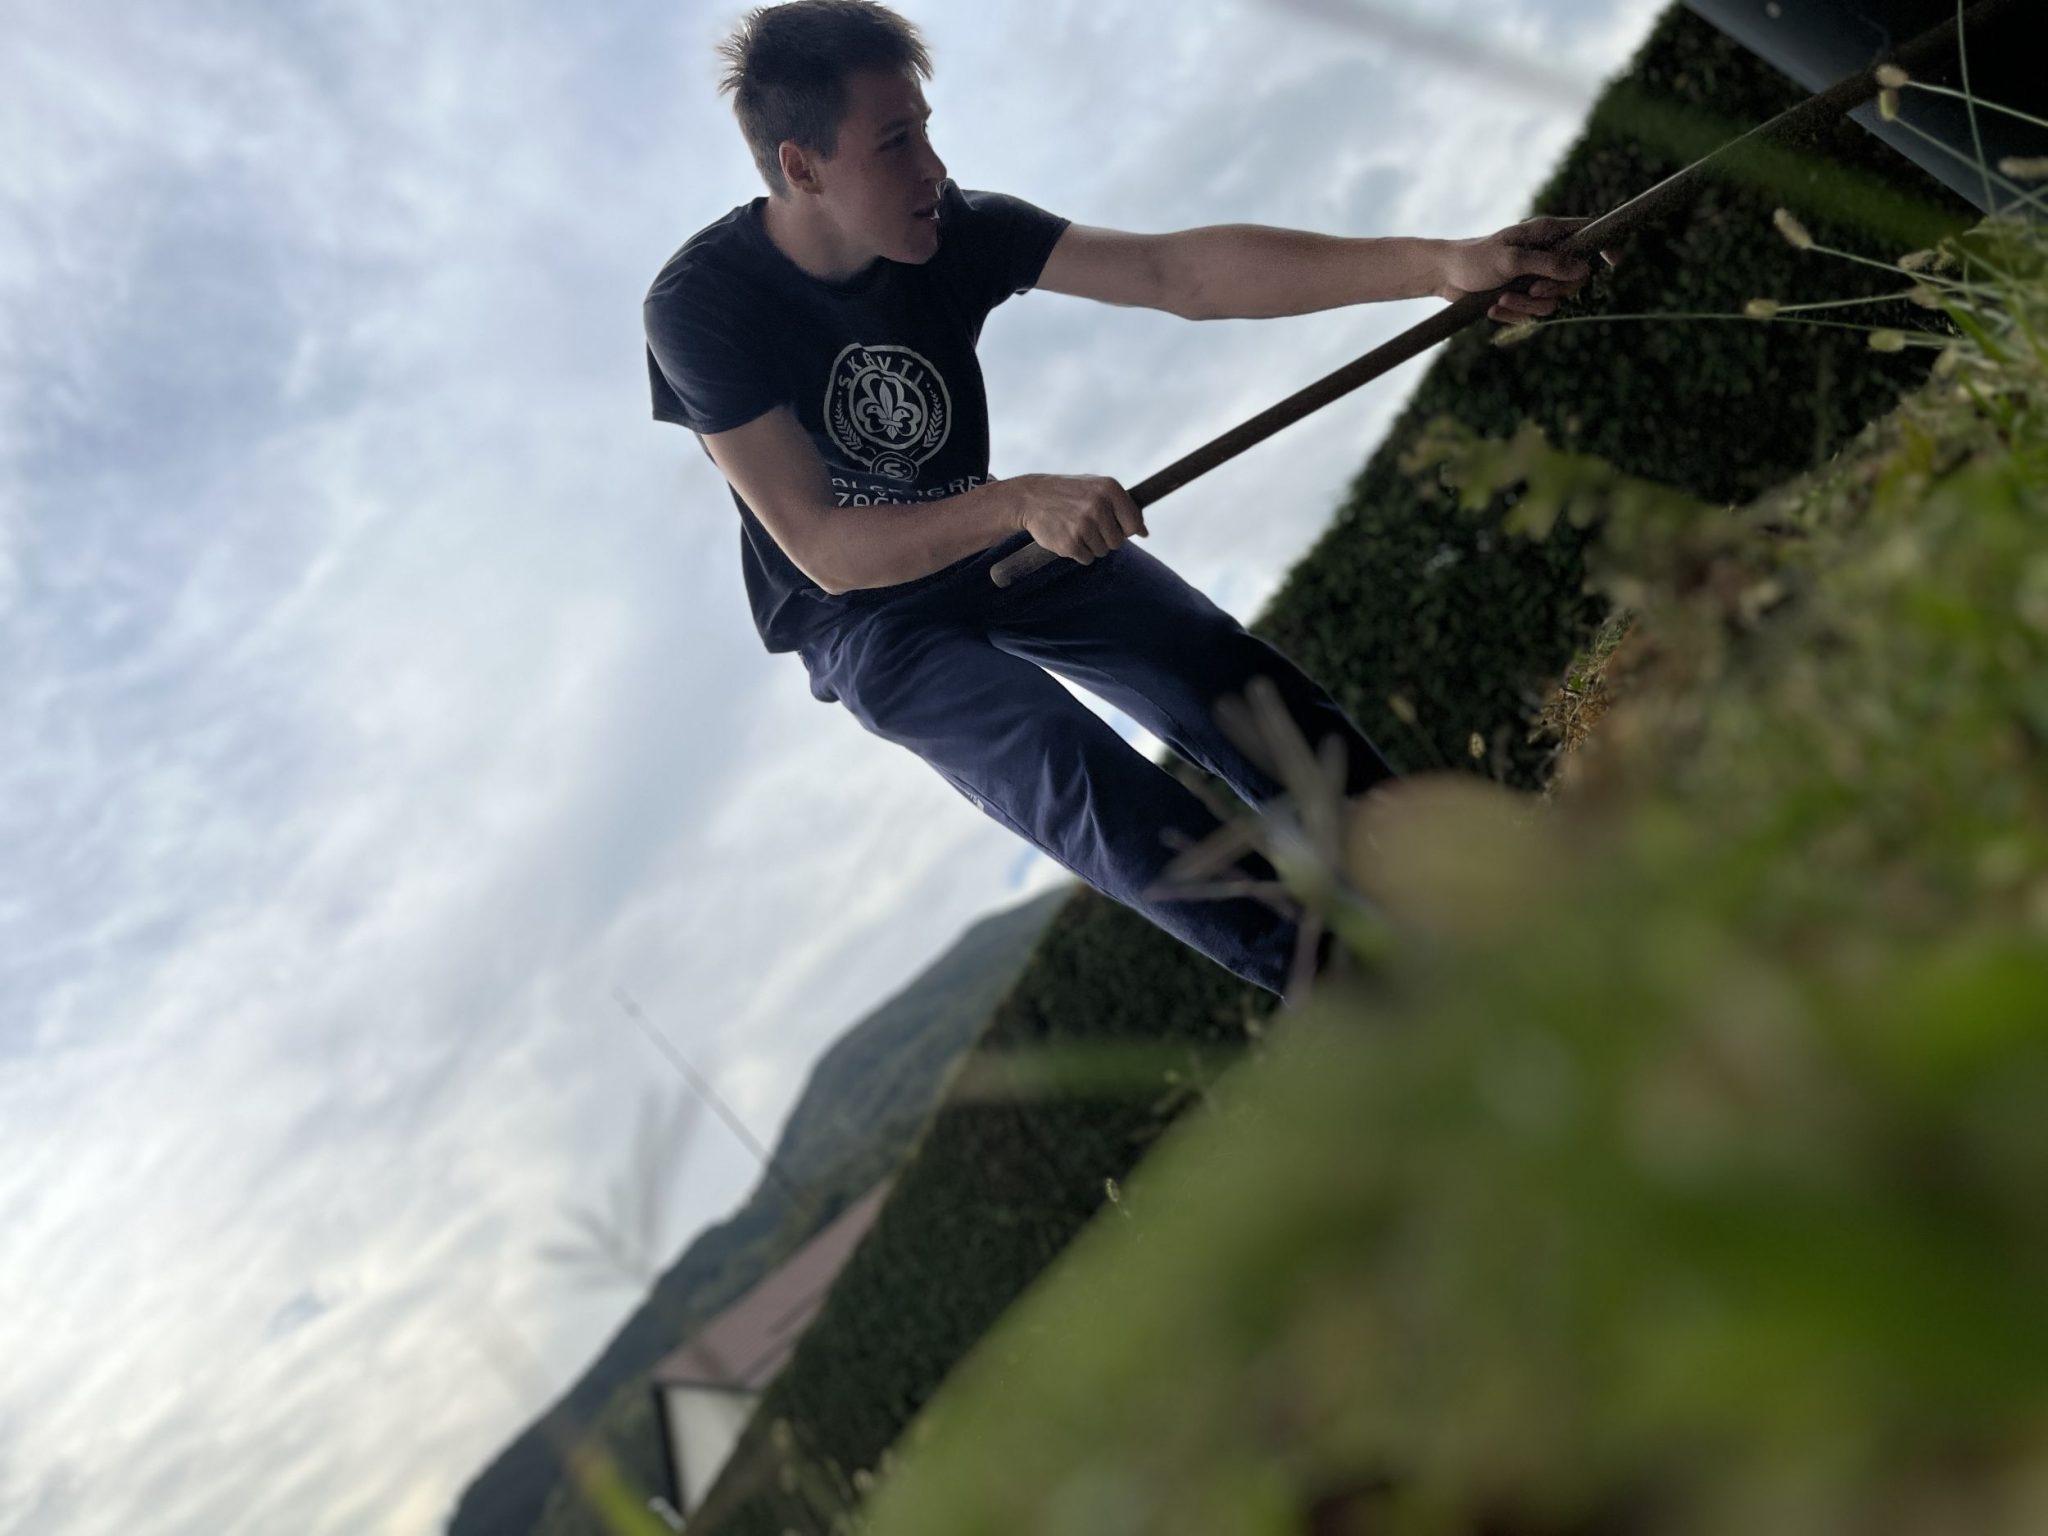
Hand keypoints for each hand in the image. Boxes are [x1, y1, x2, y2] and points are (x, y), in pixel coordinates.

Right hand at [1013, 473, 1146, 562]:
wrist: (1031, 498)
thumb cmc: (1070, 493)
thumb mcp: (1097, 488)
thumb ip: (1123, 507)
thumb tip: (1145, 533)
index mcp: (1109, 489)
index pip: (1134, 524)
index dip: (1124, 529)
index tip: (1111, 524)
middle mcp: (1098, 505)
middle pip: (1118, 542)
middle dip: (1105, 538)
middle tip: (1087, 524)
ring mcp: (1084, 525)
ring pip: (1102, 551)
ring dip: (1090, 545)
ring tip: (1075, 527)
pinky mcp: (1070, 543)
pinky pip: (1087, 559)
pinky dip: (1078, 552)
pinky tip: (1067, 535)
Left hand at [1436, 214, 1620, 322]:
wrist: (1445, 275)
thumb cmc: (1475, 259)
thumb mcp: (1511, 260)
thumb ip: (1548, 264)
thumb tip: (1582, 269)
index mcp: (1547, 233)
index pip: (1588, 232)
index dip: (1605, 246)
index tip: (1614, 262)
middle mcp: (1546, 253)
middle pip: (1575, 279)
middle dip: (1553, 292)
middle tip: (1529, 292)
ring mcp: (1535, 276)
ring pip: (1552, 302)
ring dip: (1526, 308)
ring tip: (1502, 300)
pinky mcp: (1522, 296)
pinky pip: (1532, 314)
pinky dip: (1514, 315)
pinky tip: (1493, 309)